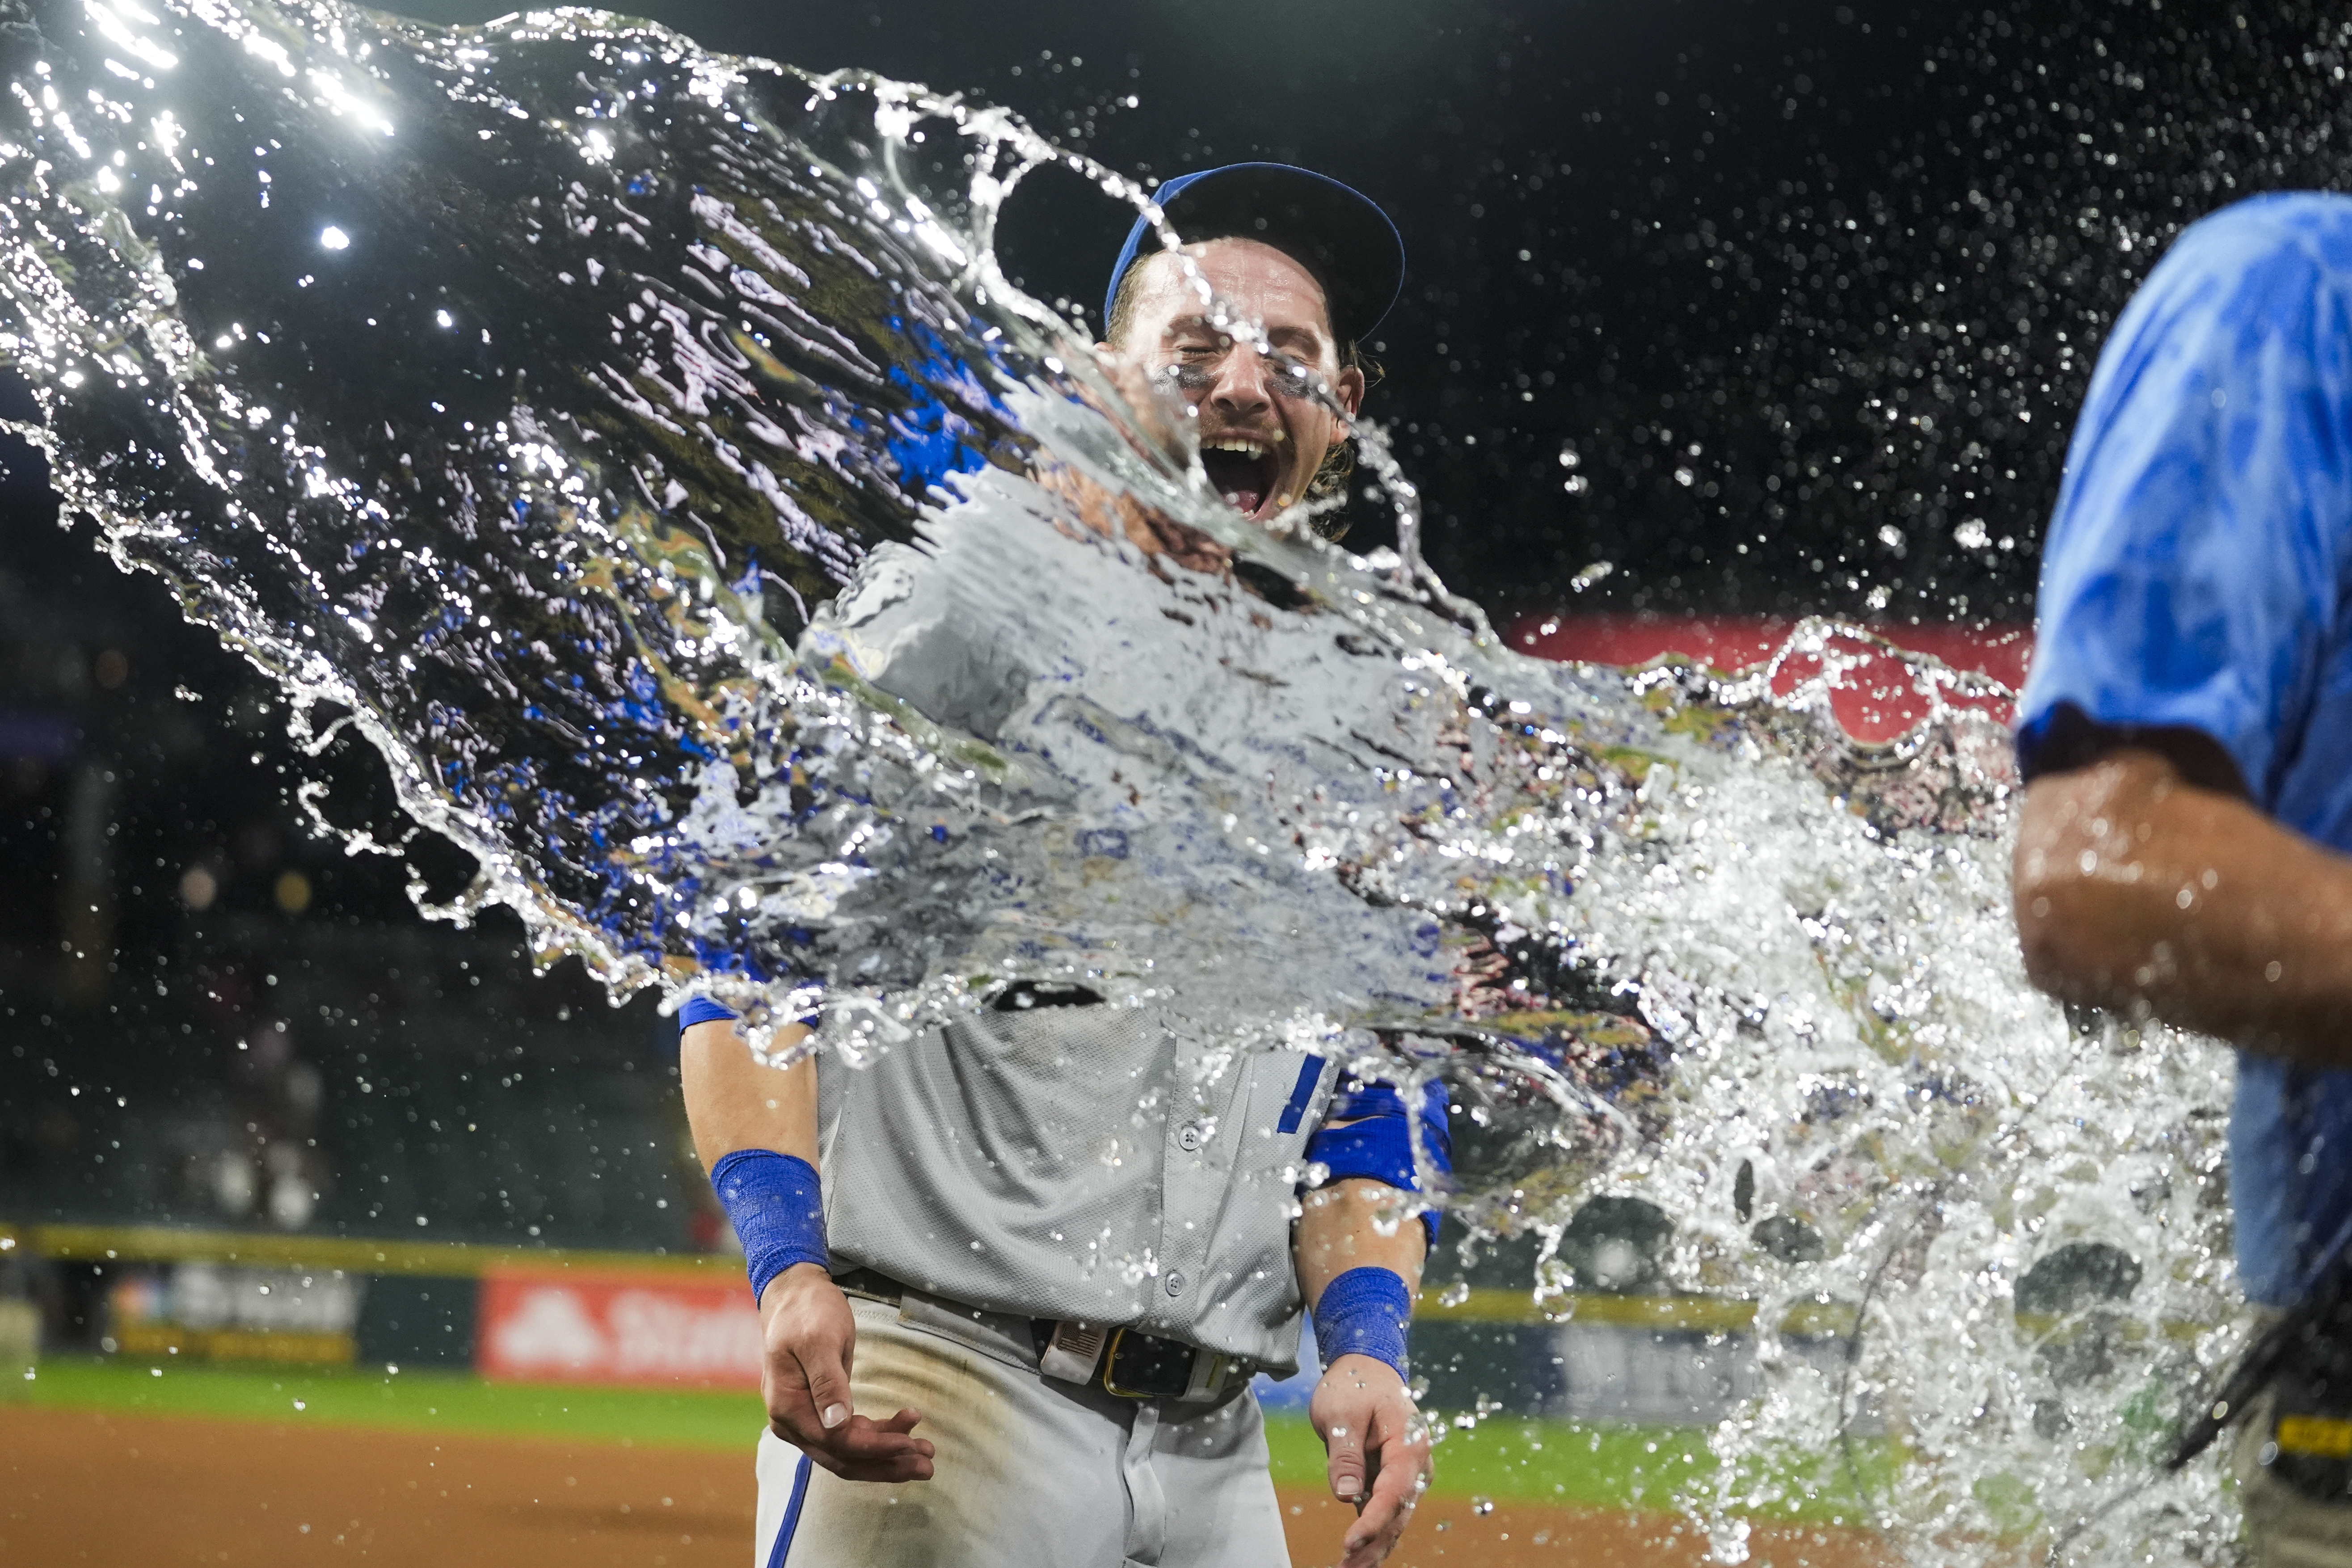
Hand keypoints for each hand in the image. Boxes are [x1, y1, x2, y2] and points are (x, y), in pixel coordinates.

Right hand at [758, 1263, 934, 1481]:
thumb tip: (837, 1424)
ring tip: (926, 1452)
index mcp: (788, 1408)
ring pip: (850, 1451)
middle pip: (843, 1458)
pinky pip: (851, 1434)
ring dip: (888, 1454)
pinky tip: (906, 1426)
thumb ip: (827, 1383)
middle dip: (887, 1463)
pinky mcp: (821, 1413)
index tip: (910, 1444)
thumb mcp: (819, 1341)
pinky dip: (879, 1435)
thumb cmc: (807, 1313)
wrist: (795, 1296)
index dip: (875, 1447)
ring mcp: (806, 1420)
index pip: (836, 1442)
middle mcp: (792, 1424)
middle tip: (928, 1465)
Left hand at [1308, 1352, 1430, 1567]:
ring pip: (1393, 1519)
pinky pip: (1384, 1513)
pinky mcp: (1391, 1482)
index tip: (1350, 1543)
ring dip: (1373, 1547)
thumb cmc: (1354, 1385)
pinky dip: (1371, 1535)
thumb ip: (1345, 1454)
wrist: (1366, 1368)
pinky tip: (1356, 1559)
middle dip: (1374, 1544)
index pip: (1394, 1491)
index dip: (1373, 1521)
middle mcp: (1416, 1464)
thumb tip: (1346, 1495)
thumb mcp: (1342, 1412)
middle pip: (1397, 1512)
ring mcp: (1406, 1475)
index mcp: (1409, 1443)